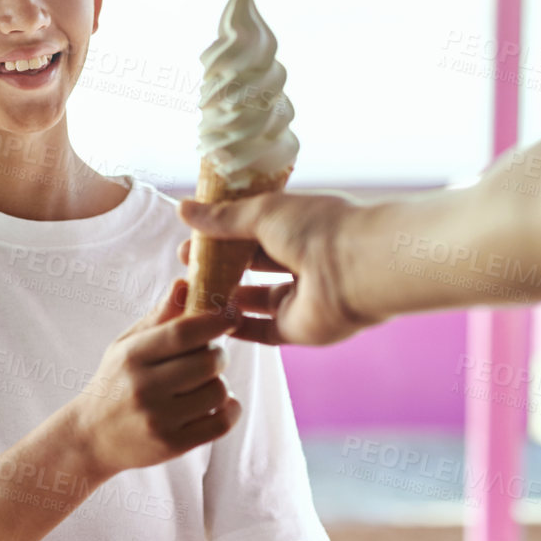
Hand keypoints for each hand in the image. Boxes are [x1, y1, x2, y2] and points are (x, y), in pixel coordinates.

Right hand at [68, 278, 242, 476]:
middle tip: (212, 355)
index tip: (232, 314)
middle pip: (208, 362)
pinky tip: (221, 404)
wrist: (92, 436)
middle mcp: (144, 388)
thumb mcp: (127, 345)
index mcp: (132, 356)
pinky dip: (230, 410)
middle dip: (219, 354)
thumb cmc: (115, 382)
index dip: (215, 320)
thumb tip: (185, 282)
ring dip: (220, 383)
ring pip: (217, 391)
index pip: (183, 332)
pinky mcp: (172, 445)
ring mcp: (158, 419)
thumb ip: (159, 317)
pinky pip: (220, 423)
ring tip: (204, 383)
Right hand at [178, 191, 380, 345]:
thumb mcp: (262, 213)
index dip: (221, 235)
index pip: (253, 231)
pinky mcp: (298, 328)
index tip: (190, 240)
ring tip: (192, 294)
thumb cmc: (316, 229)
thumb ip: (223, 218)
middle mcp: (300, 261)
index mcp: (296, 227)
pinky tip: (210, 324)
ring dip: (225, 298)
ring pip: (255, 300)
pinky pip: (262, 331)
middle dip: (220, 266)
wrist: (357, 268)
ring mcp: (299, 297)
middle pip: (252, 267)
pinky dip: (238, 328)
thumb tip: (183, 209)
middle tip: (187, 267)